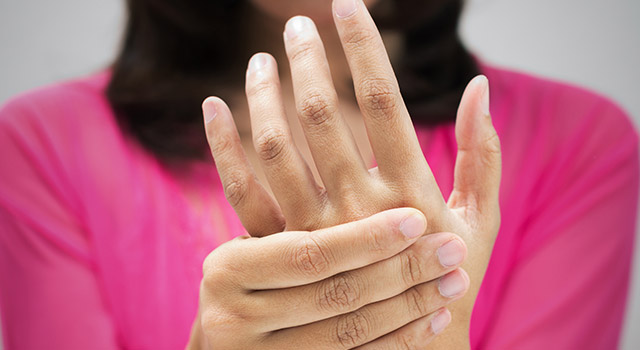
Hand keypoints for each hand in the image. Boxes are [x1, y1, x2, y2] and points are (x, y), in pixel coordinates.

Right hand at [187, 208, 468, 348]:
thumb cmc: (246, 278)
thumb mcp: (246, 246)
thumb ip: (301, 184)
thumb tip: (350, 129)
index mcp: (233, 268)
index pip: (310, 254)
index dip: (365, 239)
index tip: (418, 220)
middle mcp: (250, 316)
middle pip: (340, 293)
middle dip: (404, 272)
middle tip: (454, 250)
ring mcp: (272, 347)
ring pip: (354, 328)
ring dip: (411, 305)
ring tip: (457, 281)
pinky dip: (401, 338)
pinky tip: (435, 318)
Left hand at [202, 0, 500, 343]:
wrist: (398, 345)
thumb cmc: (446, 275)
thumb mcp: (478, 219)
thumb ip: (481, 154)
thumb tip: (481, 87)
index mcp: (408, 193)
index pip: (381, 102)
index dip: (363, 47)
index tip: (347, 4)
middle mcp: (356, 210)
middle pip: (321, 116)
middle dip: (309, 60)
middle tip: (298, 24)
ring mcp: (311, 233)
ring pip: (276, 148)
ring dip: (264, 95)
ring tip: (262, 57)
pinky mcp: (278, 251)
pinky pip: (241, 193)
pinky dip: (222, 147)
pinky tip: (213, 105)